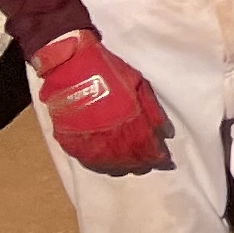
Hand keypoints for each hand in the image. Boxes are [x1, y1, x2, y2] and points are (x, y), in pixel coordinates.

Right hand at [33, 31, 171, 174]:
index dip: (156, 156)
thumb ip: (152, 111)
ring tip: (128, 168)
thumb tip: (165, 134)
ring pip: (107, 164)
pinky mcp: (68, 139)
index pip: (145, 146)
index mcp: (128, 119)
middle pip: (128, 158)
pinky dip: (98, 165)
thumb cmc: (109, 71)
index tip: (163, 161)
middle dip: (140, 164)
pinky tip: (105, 165)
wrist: (70, 64)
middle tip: (146, 166)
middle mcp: (108, 133)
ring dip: (120, 167)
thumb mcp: (138, 84)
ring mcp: (86, 138)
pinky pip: (85, 160)